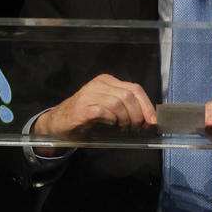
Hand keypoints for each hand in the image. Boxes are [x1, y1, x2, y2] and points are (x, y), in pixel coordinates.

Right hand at [34, 75, 156, 142]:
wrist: (59, 124)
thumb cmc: (87, 118)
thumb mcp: (112, 113)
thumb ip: (130, 112)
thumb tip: (150, 121)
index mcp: (108, 82)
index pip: (135, 89)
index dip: (147, 106)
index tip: (152, 121)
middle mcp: (99, 84)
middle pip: (129, 96)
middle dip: (137, 115)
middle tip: (135, 128)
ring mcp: (89, 94)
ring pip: (118, 103)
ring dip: (125, 120)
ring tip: (122, 129)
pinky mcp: (82, 107)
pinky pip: (103, 111)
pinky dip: (111, 121)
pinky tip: (110, 125)